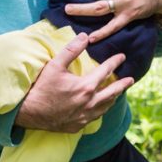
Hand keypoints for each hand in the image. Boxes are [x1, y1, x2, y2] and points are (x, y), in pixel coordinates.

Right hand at [17, 33, 133, 131]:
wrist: (30, 112)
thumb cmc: (41, 87)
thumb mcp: (54, 65)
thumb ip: (71, 50)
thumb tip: (84, 36)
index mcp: (86, 87)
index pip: (105, 71)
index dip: (114, 62)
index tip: (122, 57)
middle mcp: (90, 103)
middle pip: (112, 92)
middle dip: (123, 84)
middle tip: (131, 79)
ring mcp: (85, 116)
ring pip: (106, 106)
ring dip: (114, 97)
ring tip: (119, 93)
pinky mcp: (79, 125)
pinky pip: (96, 117)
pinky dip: (102, 110)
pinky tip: (102, 108)